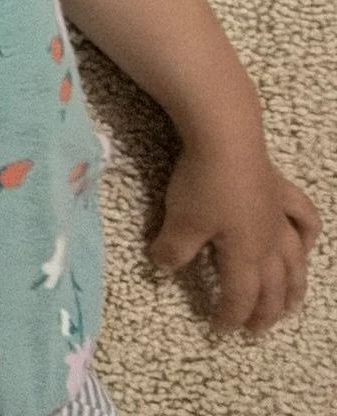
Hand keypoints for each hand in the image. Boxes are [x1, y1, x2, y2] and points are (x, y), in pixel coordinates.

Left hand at [149, 141, 319, 332]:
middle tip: (257, 330)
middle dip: (266, 312)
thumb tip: (162, 268)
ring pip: (296, 261)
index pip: (241, 296)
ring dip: (295, 287)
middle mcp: (270, 242)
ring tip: (291, 305)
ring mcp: (280, 216)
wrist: (226, 139)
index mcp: (244, 255)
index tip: (219, 331)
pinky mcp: (282, 190)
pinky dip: (308, 236)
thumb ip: (173, 251)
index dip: (231, 316)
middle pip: (274, 286)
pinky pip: (304, 218)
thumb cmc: (202, 184)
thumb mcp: (180, 222)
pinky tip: (304, 244)